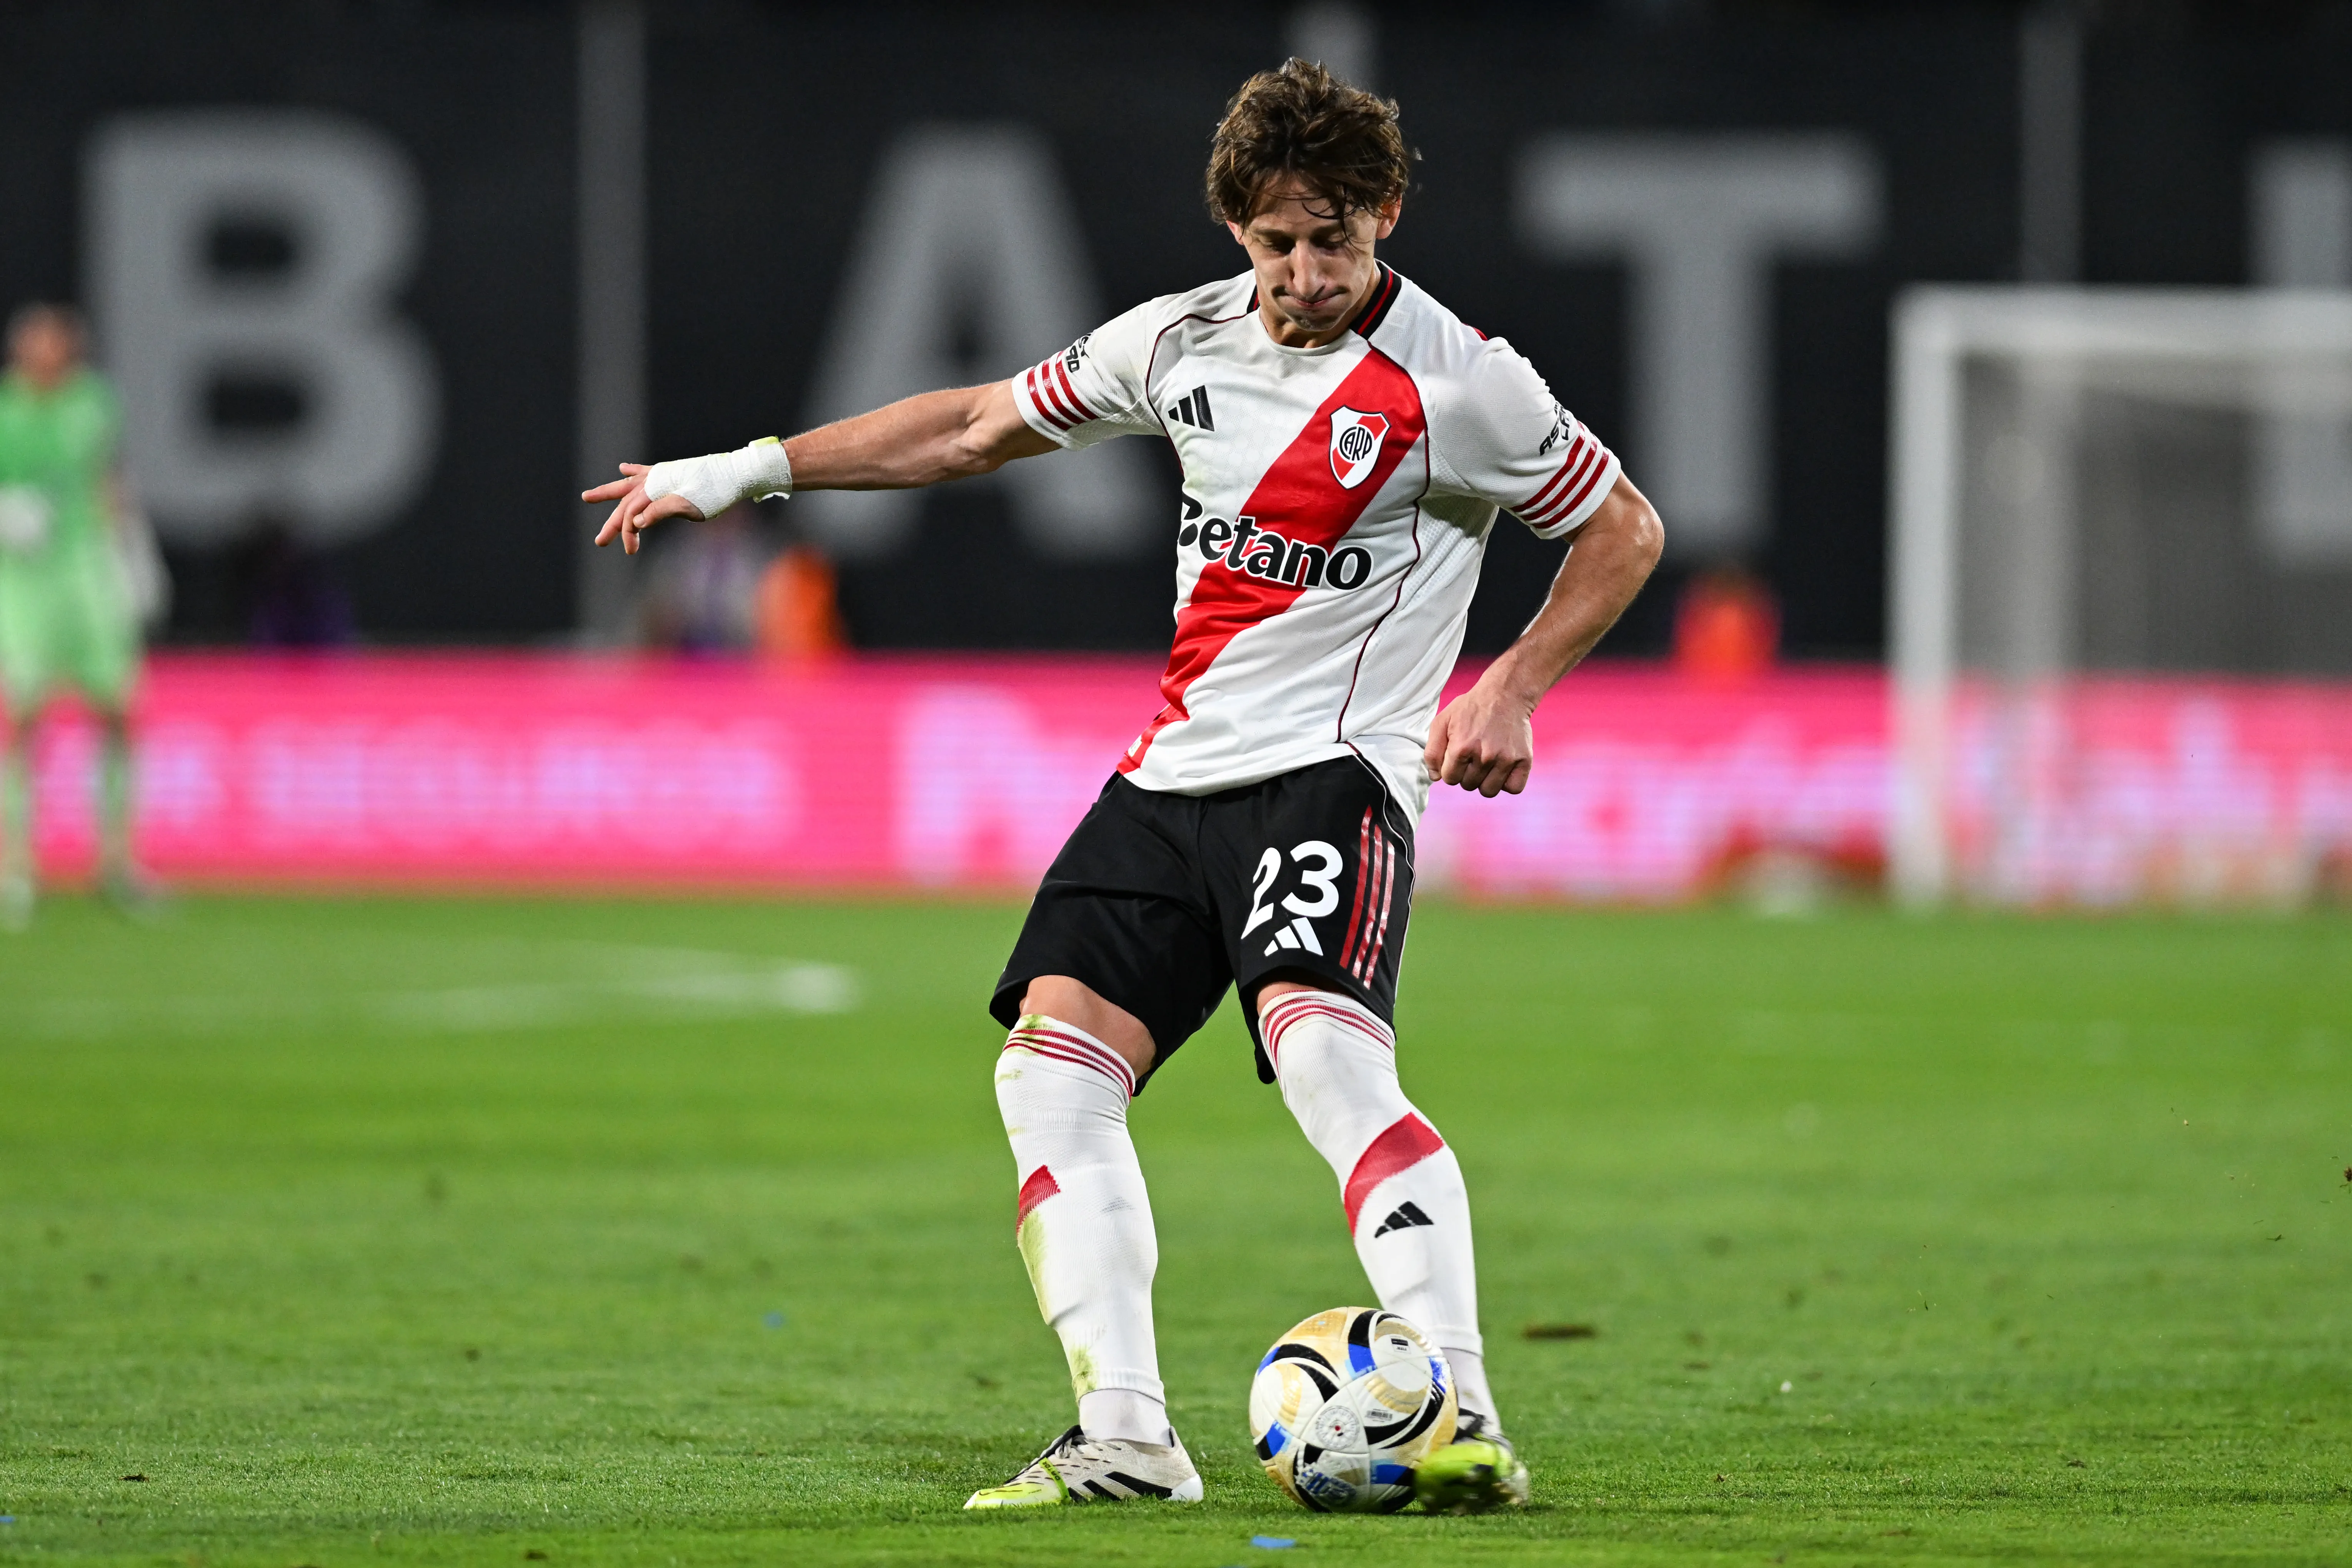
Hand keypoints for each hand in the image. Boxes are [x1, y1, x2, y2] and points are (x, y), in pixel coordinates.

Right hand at [582, 463, 703, 554]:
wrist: (735, 475)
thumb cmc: (715, 493)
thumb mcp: (689, 506)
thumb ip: (661, 511)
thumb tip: (636, 521)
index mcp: (655, 488)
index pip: (632, 514)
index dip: (627, 533)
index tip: (630, 551)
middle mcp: (653, 479)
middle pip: (626, 503)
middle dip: (612, 523)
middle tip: (599, 541)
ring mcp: (661, 474)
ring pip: (629, 486)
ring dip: (610, 493)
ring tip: (587, 496)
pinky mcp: (671, 472)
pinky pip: (646, 471)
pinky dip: (633, 471)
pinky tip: (622, 468)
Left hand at [1423, 679, 1536, 797]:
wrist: (1506, 694)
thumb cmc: (1471, 708)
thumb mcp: (1442, 721)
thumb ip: (1432, 751)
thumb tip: (1435, 777)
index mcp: (1461, 748)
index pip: (1449, 779)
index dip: (1451, 769)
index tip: (1458, 755)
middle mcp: (1484, 756)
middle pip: (1468, 785)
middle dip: (1467, 773)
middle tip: (1474, 754)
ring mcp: (1506, 759)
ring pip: (1488, 791)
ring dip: (1485, 780)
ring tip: (1487, 762)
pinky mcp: (1523, 760)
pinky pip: (1513, 788)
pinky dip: (1507, 782)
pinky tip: (1502, 768)